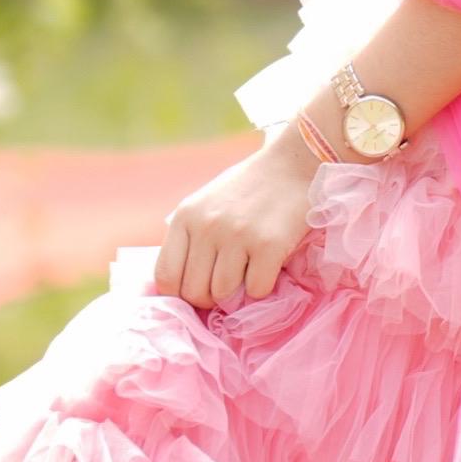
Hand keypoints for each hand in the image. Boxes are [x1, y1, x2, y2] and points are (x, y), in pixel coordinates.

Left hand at [153, 131, 321, 309]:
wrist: (294, 163)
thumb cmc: (249, 188)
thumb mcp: (206, 204)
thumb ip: (190, 238)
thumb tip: (180, 286)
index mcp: (185, 216)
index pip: (165, 276)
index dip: (180, 294)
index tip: (197, 291)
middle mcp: (206, 226)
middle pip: (193, 292)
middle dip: (210, 298)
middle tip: (227, 284)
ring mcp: (237, 235)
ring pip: (223, 294)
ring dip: (237, 292)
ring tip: (248, 270)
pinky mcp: (268, 245)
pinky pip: (256, 290)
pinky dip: (263, 285)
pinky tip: (268, 265)